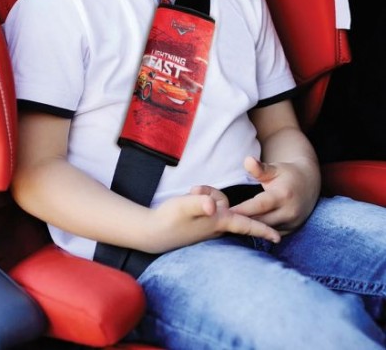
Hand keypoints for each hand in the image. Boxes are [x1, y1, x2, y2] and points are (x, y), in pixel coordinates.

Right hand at [145, 184, 280, 253]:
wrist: (152, 232)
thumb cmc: (169, 219)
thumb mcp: (183, 206)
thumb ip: (198, 202)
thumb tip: (211, 205)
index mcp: (217, 222)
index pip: (245, 225)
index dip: (262, 230)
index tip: (278, 238)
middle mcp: (216, 226)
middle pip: (227, 203)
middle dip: (213, 194)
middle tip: (193, 192)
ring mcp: (208, 227)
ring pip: (216, 203)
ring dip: (204, 195)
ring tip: (187, 196)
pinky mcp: (200, 225)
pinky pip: (208, 208)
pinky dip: (201, 201)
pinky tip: (187, 202)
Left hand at [230, 155, 320, 233]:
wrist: (309, 185)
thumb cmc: (286, 174)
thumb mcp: (274, 168)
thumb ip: (260, 168)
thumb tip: (247, 160)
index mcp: (282, 195)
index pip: (259, 205)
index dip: (242, 209)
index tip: (225, 211)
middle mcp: (288, 212)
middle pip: (260, 221)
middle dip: (241, 222)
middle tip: (220, 221)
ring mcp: (291, 224)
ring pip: (265, 230)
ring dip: (248, 229)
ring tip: (228, 227)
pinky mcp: (290, 231)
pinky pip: (270, 234)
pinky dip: (258, 233)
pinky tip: (242, 230)